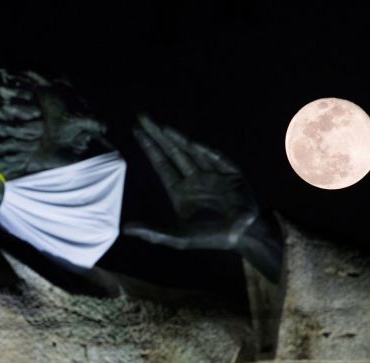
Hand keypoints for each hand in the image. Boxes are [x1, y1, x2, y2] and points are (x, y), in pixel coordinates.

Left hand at [124, 116, 280, 281]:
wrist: (244, 236)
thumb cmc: (210, 237)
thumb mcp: (178, 238)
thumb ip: (153, 233)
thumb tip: (125, 229)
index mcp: (180, 190)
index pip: (161, 163)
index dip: (149, 147)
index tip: (136, 130)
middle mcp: (194, 178)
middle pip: (172, 152)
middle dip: (157, 135)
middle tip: (141, 117)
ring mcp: (212, 174)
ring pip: (191, 151)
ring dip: (176, 138)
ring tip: (160, 126)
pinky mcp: (230, 174)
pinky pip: (215, 158)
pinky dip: (203, 151)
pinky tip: (190, 142)